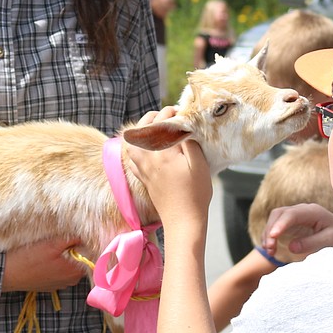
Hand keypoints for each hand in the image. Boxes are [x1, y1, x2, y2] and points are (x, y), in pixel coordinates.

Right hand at [1, 236, 86, 291]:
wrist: (5, 275)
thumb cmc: (28, 259)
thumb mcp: (51, 244)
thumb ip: (72, 238)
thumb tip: (87, 233)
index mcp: (76, 271)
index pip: (92, 254)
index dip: (88, 242)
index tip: (80, 233)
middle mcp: (72, 280)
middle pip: (82, 259)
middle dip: (76, 247)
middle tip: (65, 236)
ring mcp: (61, 284)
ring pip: (71, 265)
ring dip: (66, 255)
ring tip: (54, 245)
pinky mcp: (51, 284)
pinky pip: (61, 271)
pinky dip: (58, 263)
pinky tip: (47, 257)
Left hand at [126, 108, 212, 229]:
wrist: (183, 221)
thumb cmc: (196, 193)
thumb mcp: (200, 164)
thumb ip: (190, 142)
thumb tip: (183, 125)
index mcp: (163, 153)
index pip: (161, 123)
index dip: (170, 113)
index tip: (181, 112)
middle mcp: (149, 159)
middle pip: (142, 130)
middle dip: (153, 118)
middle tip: (168, 116)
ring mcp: (144, 169)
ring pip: (133, 144)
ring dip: (141, 131)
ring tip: (155, 129)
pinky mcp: (144, 179)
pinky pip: (132, 159)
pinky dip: (136, 148)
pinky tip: (146, 148)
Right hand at [261, 204, 332, 256]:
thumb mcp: (331, 240)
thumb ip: (312, 243)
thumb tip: (291, 247)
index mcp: (312, 211)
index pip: (291, 215)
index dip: (280, 225)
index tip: (272, 237)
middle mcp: (302, 210)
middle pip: (279, 214)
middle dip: (270, 230)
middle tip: (269, 248)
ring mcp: (296, 216)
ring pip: (275, 219)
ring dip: (268, 233)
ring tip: (269, 251)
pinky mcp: (293, 224)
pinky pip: (277, 226)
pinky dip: (271, 236)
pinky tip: (270, 248)